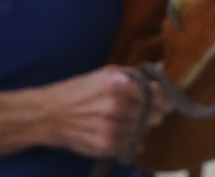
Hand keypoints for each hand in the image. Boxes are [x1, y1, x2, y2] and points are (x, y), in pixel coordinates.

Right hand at [39, 65, 170, 159]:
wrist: (51, 115)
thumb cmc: (80, 90)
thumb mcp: (106, 73)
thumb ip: (136, 73)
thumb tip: (162, 67)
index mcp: (116, 84)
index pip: (157, 94)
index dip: (163, 96)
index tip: (162, 96)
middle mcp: (115, 107)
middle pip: (156, 114)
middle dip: (154, 111)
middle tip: (144, 108)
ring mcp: (111, 129)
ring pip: (146, 130)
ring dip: (141, 125)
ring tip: (127, 118)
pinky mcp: (108, 147)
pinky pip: (135, 145)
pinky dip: (132, 139)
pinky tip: (120, 130)